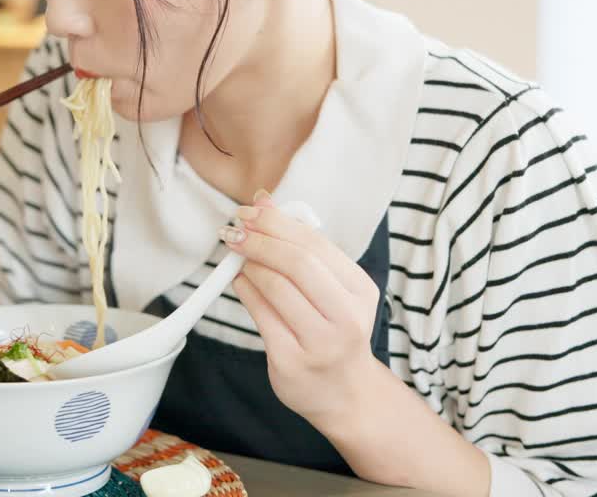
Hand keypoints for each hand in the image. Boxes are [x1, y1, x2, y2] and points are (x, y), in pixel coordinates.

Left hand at [221, 191, 382, 425]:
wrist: (346, 394)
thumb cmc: (335, 331)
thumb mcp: (335, 290)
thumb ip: (304, 249)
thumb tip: (263, 202)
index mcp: (361, 290)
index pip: (316, 244)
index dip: (277, 223)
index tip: (251, 211)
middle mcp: (347, 317)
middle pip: (298, 263)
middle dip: (260, 240)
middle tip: (235, 229)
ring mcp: (320, 343)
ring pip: (276, 288)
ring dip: (249, 264)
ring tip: (237, 256)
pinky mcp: (291, 362)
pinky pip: (260, 315)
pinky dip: (245, 290)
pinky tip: (240, 281)